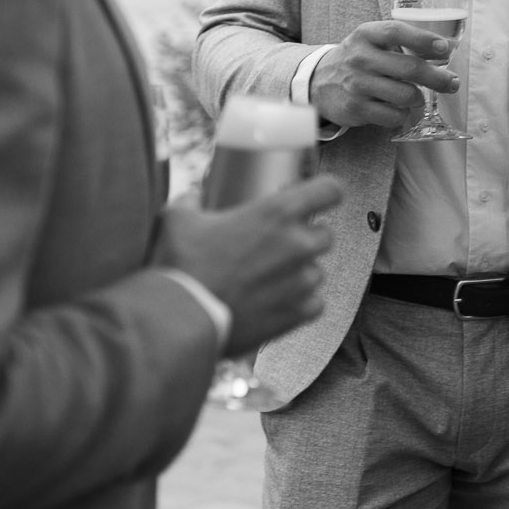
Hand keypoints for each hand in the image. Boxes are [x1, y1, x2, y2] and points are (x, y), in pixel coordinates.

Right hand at [157, 176, 339, 354]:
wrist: (180, 318)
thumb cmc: (181, 264)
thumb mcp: (178, 218)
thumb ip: (192, 201)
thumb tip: (192, 197)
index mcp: (277, 212)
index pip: (330, 190)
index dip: (325, 192)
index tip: (317, 198)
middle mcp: (298, 244)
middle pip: (326, 234)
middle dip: (306, 237)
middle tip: (278, 245)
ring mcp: (301, 281)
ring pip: (318, 271)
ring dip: (300, 273)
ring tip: (268, 279)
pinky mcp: (297, 314)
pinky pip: (315, 304)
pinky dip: (300, 303)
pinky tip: (277, 303)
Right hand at [308, 20, 459, 130]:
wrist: (318, 82)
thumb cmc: (356, 59)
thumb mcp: (371, 41)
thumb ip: (401, 41)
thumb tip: (445, 49)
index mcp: (366, 34)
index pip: (397, 31)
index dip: (424, 39)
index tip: (445, 49)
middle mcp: (361, 58)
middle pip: (409, 68)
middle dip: (438, 78)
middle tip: (452, 83)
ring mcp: (357, 84)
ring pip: (405, 95)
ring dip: (419, 98)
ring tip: (418, 97)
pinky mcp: (355, 108)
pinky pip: (393, 116)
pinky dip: (403, 115)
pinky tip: (400, 109)